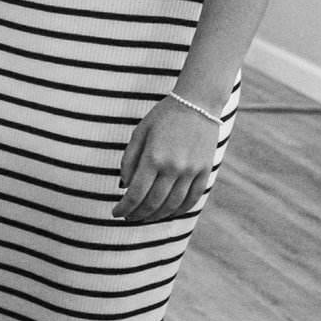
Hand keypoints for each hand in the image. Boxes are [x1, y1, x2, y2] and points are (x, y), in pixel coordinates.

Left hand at [115, 96, 221, 222]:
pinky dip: (179, 210)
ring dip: (156, 216)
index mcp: (153, 157)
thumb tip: (124, 186)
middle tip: (128, 217)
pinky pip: (192, 198)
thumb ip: (129, 160)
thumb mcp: (139, 133)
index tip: (116, 213)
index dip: (124, 208)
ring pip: (172, 205)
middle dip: (137, 214)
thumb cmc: (164, 116)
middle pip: (153, 203)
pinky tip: (168, 212)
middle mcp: (173, 167)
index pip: (135, 194)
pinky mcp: (205, 170)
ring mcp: (191, 170)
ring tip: (145, 217)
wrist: (198, 103)